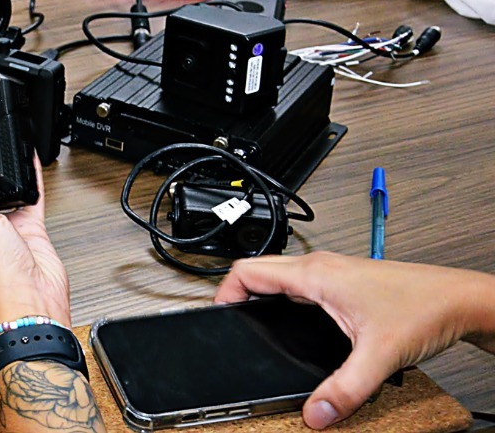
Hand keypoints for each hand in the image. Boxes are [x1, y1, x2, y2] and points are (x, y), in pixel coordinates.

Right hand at [216, 252, 494, 428]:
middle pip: (259, 273)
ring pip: (281, 279)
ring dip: (265, 298)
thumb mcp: (378, 357)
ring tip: (258, 324)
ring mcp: (333, 274)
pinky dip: (288, 302)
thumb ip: (343, 389)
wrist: (462, 300)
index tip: (218, 317)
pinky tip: (299, 326)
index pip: (247, 271)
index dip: (224, 293)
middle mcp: (320, 268)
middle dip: (240, 298)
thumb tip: (313, 414)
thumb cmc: (425, 309)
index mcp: (315, 275)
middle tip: (233, 325)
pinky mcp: (346, 283)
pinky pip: (301, 287)